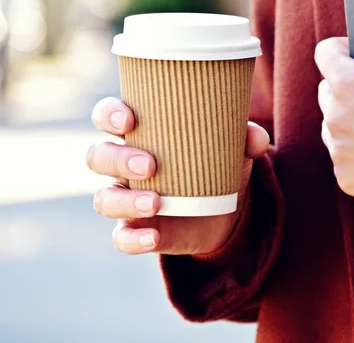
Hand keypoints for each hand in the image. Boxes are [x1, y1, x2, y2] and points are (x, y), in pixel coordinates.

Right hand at [86, 97, 268, 254]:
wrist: (226, 211)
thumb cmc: (218, 164)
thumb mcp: (234, 147)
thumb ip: (246, 137)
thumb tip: (256, 138)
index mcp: (141, 134)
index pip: (107, 117)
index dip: (108, 114)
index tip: (128, 119)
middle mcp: (124, 166)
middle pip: (98, 156)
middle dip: (117, 159)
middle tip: (150, 165)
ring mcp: (127, 200)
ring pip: (104, 199)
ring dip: (124, 200)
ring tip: (156, 202)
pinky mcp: (138, 230)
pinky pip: (122, 238)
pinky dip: (133, 239)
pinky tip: (152, 238)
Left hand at [314, 0, 353, 205]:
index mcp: (344, 82)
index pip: (325, 53)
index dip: (345, 51)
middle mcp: (333, 118)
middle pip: (329, 91)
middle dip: (348, 87)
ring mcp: (338, 151)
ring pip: (333, 125)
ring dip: (349, 120)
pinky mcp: (346, 179)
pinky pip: (342, 158)